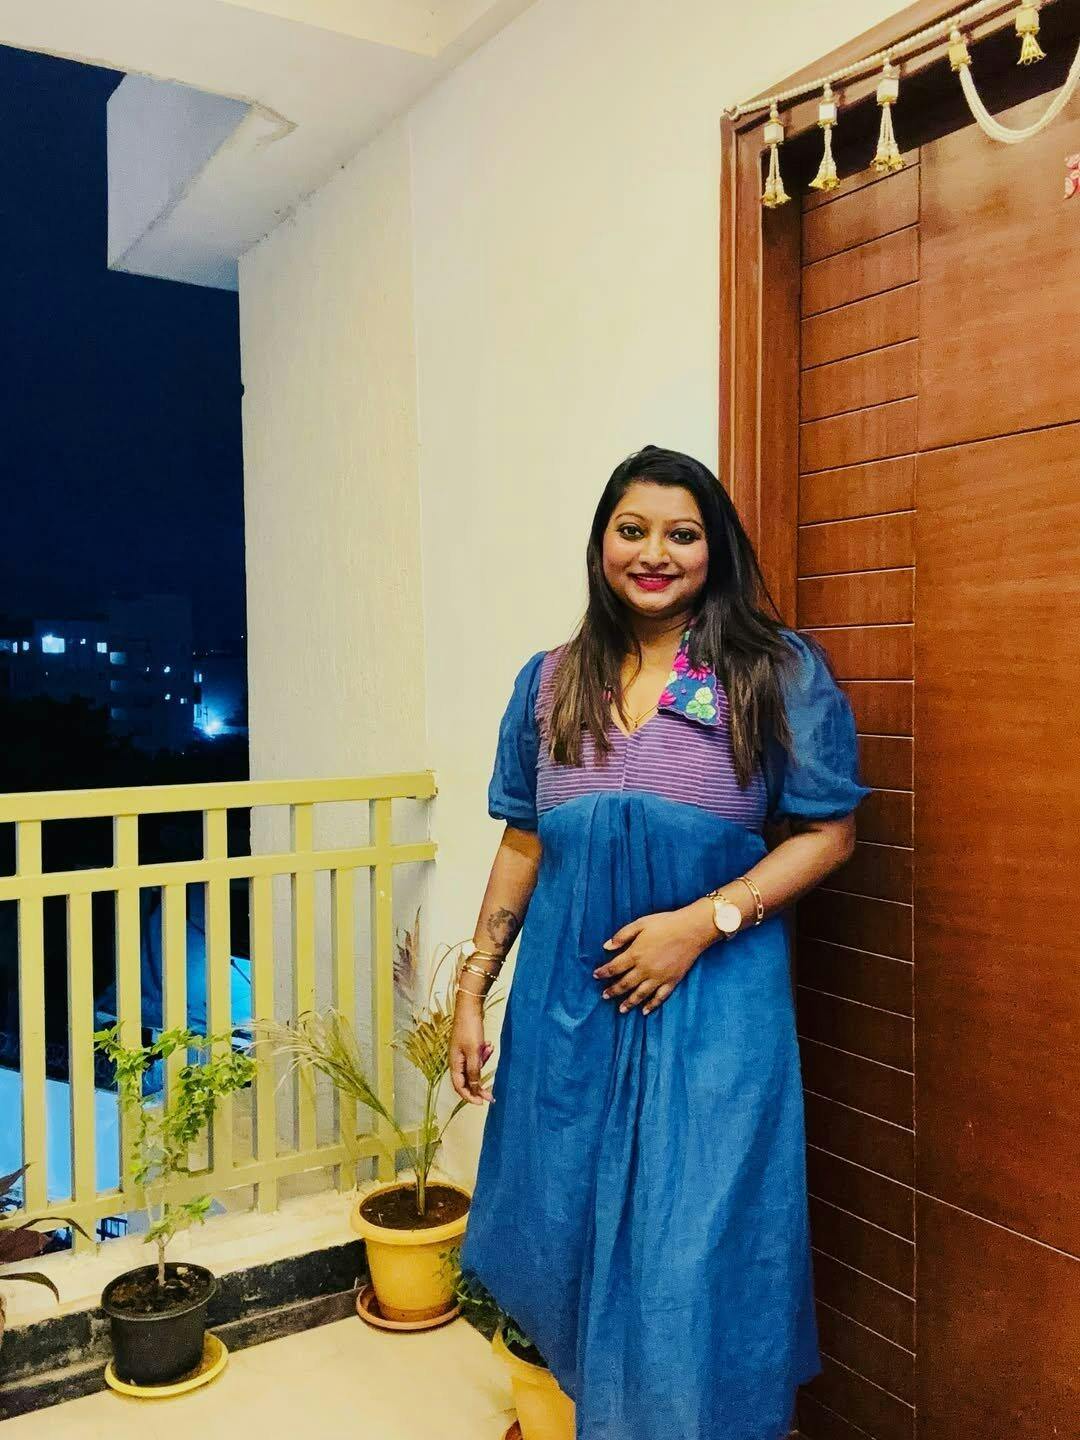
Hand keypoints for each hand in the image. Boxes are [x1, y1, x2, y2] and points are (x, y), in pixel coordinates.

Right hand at [450, 995, 495, 1104]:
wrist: (469, 1007)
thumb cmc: (470, 1029)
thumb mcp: (474, 1052)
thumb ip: (474, 1071)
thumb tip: (475, 1088)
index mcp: (454, 1063)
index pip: (460, 1087)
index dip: (470, 1097)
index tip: (482, 1103)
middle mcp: (456, 1060)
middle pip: (466, 1080)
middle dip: (478, 1087)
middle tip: (491, 1096)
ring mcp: (461, 1053)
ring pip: (473, 1068)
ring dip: (482, 1065)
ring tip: (489, 1051)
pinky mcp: (468, 1046)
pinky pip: (476, 1057)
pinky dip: (483, 1054)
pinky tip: (488, 1045)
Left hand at [593, 902, 715, 1014]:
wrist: (692, 930)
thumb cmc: (665, 923)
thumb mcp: (640, 923)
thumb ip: (622, 936)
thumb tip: (606, 947)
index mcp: (635, 954)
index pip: (614, 967)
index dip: (603, 973)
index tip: (596, 976)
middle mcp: (645, 969)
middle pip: (625, 984)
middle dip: (613, 991)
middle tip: (604, 996)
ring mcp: (659, 977)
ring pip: (640, 994)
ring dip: (629, 1002)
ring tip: (621, 1009)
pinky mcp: (672, 981)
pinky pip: (659, 997)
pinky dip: (652, 1005)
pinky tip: (645, 1011)